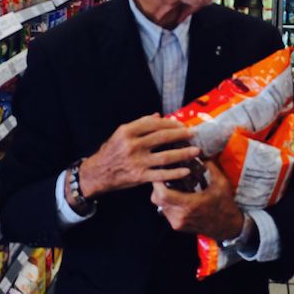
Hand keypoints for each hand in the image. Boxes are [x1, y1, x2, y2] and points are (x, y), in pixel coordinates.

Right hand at [76, 114, 199, 197]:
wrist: (97, 173)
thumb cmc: (111, 152)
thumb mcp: (121, 134)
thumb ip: (139, 125)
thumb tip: (158, 116)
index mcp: (127, 131)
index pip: (153, 124)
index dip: (170, 123)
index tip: (181, 124)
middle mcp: (132, 145)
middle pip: (162, 138)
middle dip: (181, 135)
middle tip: (193, 134)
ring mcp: (137, 162)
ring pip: (165, 156)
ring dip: (183, 153)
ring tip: (196, 151)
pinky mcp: (139, 177)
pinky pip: (161, 175)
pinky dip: (175, 173)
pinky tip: (186, 170)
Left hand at [151, 160, 243, 241]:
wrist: (228, 226)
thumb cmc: (225, 204)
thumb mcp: (221, 183)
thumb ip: (210, 166)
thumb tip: (200, 153)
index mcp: (189, 205)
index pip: (162, 194)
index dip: (158, 181)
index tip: (162, 171)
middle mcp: (180, 216)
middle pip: (156, 198)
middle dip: (157, 185)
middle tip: (164, 175)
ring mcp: (177, 223)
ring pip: (159, 205)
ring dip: (161, 194)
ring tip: (170, 184)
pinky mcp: (177, 226)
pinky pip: (165, 211)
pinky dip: (166, 202)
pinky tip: (175, 195)